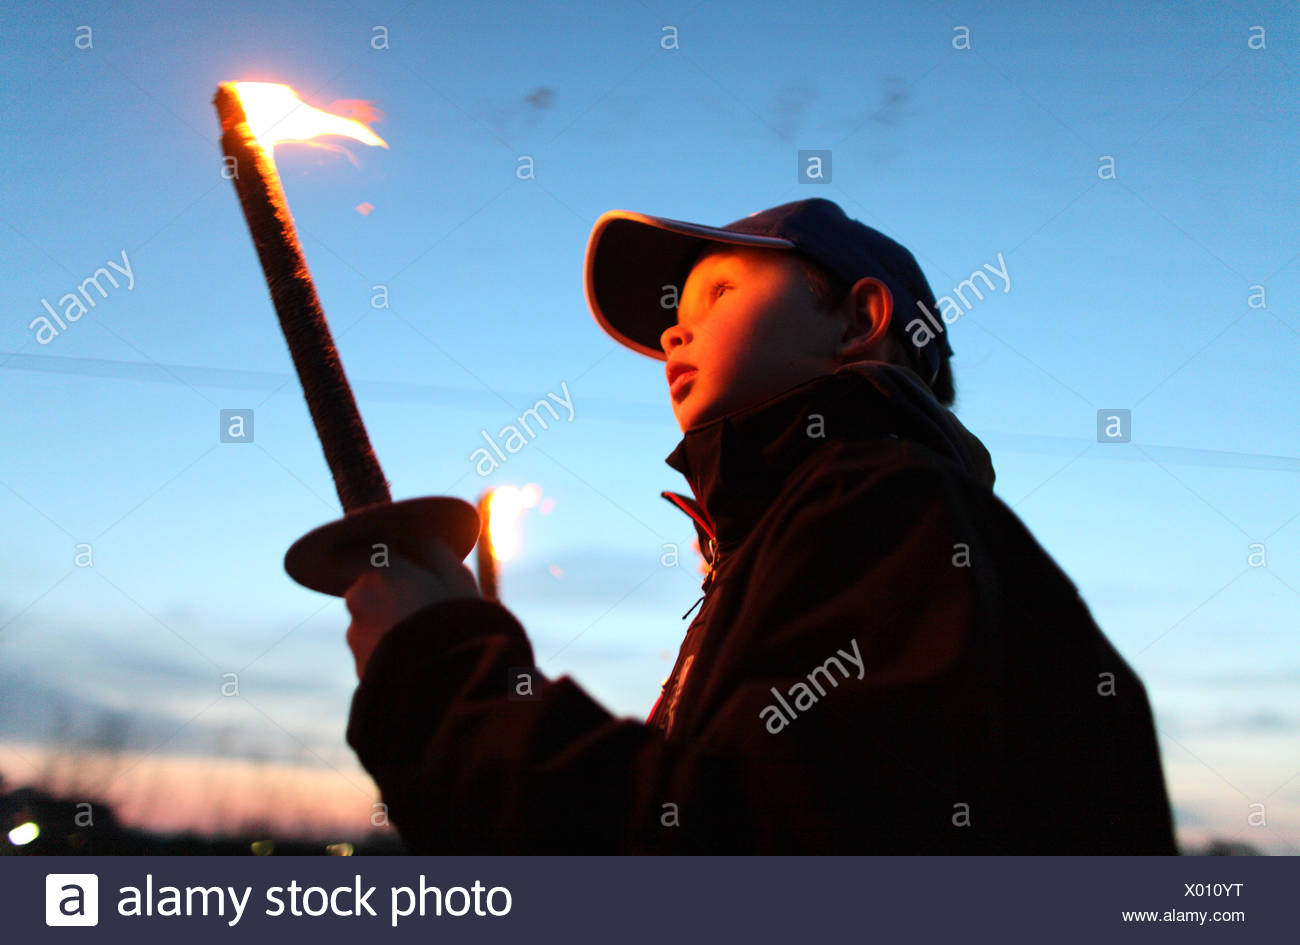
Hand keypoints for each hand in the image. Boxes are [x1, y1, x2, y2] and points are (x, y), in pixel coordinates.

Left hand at [345, 538, 480, 680]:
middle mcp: (359, 597)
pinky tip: (420, 662)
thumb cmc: (458, 623)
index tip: (415, 564)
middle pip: (375, 587)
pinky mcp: (359, 666)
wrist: (445, 685)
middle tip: (429, 609)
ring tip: (428, 642)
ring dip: (392, 625)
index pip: (377, 549)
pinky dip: (392, 653)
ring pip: (373, 621)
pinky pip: (375, 651)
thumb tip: (419, 540)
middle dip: (396, 594)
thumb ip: (434, 551)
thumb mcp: (458, 577)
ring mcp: (355, 634)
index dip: (397, 556)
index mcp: (381, 568)